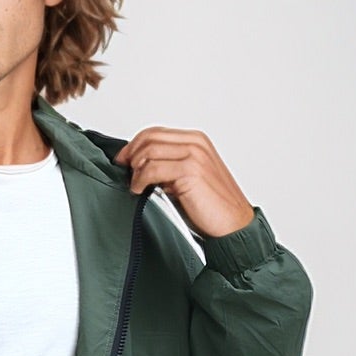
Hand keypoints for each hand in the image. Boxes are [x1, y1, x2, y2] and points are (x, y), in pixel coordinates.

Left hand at [114, 127, 254, 239]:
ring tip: (136, 186)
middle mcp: (195, 143)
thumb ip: (168, 167)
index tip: (122, 160)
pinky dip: (141, 180)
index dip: (134, 145)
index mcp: (196, 141)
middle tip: (124, 172)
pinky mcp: (190, 171)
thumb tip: (139, 167)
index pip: (156, 132)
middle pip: (149, 137)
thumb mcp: (186, 178)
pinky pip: (153, 169)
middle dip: (131, 155)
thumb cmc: (211, 206)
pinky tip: (140, 191)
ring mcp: (194, 155)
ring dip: (136, 170)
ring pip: (149, 151)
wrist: (233, 223)